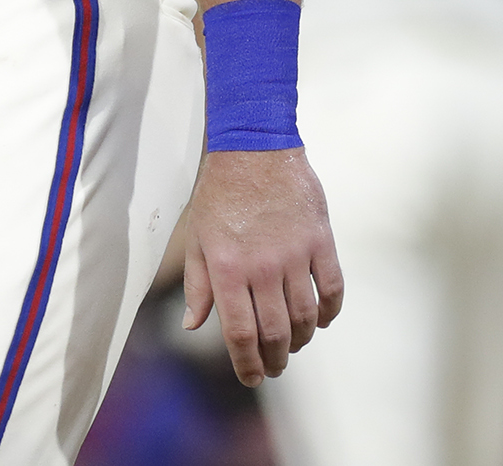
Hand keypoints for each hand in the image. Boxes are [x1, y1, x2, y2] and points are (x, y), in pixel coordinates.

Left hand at [182, 147, 343, 385]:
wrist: (253, 149)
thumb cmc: (219, 194)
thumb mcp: (196, 238)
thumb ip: (197, 285)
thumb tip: (194, 325)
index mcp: (227, 267)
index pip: (240, 331)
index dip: (246, 362)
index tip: (250, 378)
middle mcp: (262, 266)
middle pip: (275, 331)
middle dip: (274, 359)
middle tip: (273, 369)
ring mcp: (295, 255)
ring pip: (305, 316)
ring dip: (300, 339)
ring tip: (291, 347)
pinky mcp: (321, 241)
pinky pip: (333, 289)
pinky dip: (329, 312)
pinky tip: (320, 321)